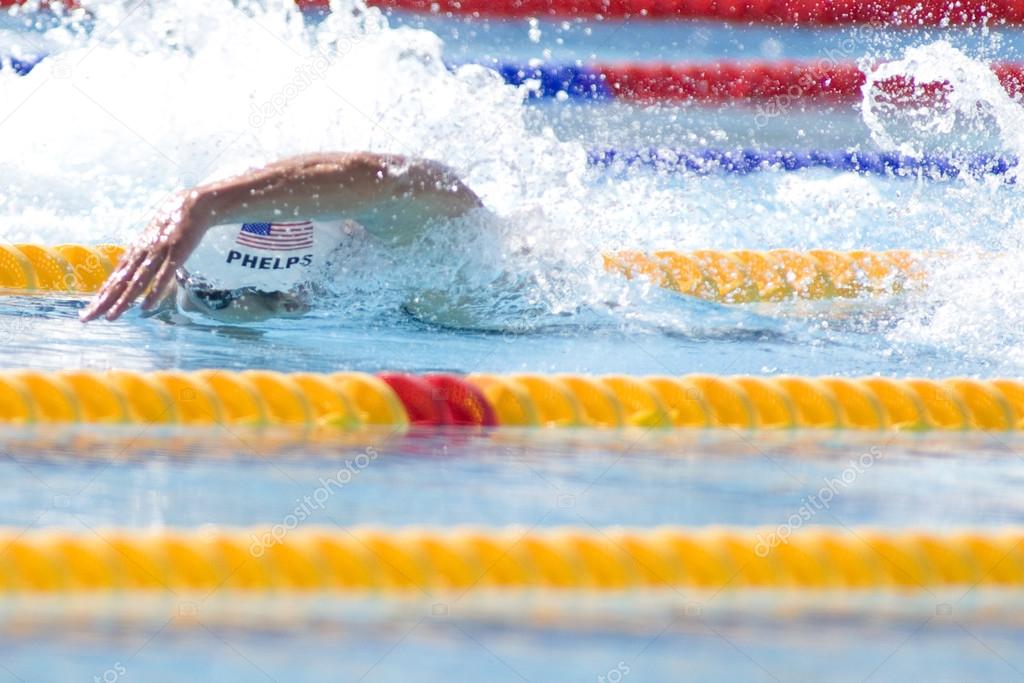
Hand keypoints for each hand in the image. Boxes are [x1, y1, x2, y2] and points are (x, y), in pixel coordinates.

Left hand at [80, 191, 207, 321]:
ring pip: (137, 281)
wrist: (191, 204)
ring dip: (123, 300)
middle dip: (102, 301)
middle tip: (87, 319)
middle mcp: (141, 254)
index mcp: (135, 252)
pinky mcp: (176, 253)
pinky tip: (145, 307)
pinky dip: (154, 292)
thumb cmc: (172, 224)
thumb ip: (142, 255)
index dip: (100, 296)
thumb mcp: (153, 240)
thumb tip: (128, 269)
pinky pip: (163, 276)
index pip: (114, 279)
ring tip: (111, 317)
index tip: (88, 312)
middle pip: (119, 282)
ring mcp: (158, 253)